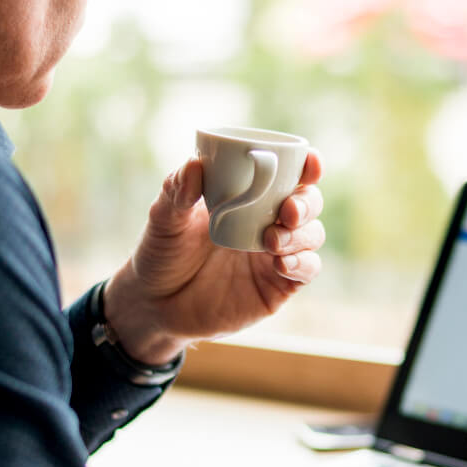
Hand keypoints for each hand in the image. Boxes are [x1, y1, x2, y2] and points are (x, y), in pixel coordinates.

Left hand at [101, 150, 324, 364]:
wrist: (155, 303)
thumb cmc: (161, 253)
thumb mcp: (163, 219)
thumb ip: (177, 190)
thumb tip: (194, 164)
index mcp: (248, 197)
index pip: (288, 175)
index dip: (307, 166)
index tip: (308, 162)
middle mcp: (268, 222)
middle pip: (309, 203)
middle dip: (306, 202)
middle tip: (287, 211)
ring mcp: (275, 255)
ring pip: (312, 235)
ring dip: (302, 234)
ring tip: (271, 240)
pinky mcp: (277, 286)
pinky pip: (306, 271)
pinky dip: (302, 263)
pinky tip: (282, 263)